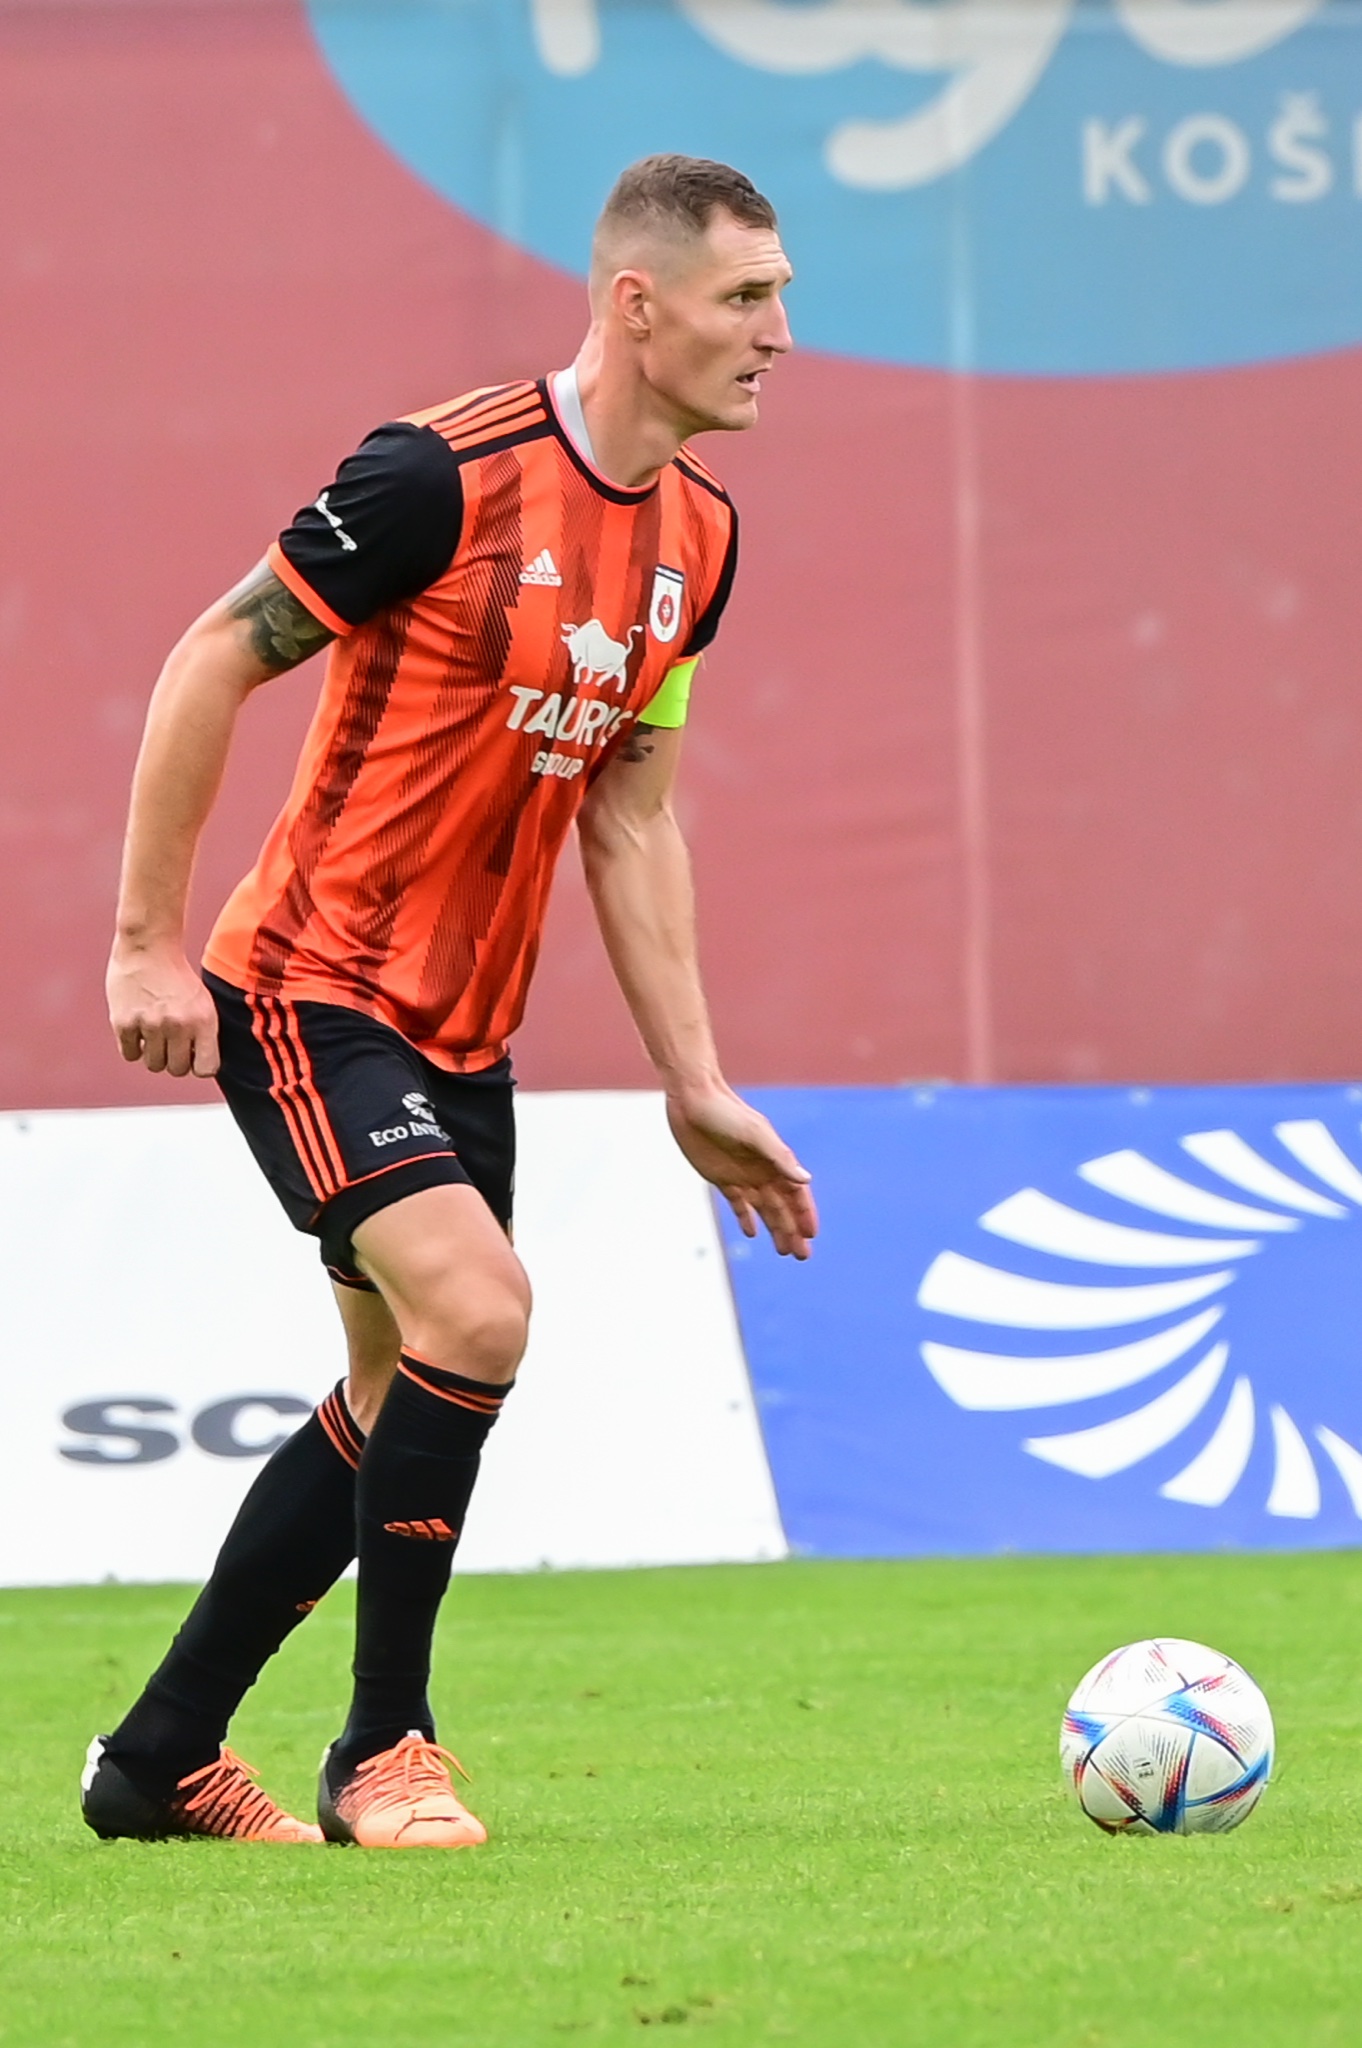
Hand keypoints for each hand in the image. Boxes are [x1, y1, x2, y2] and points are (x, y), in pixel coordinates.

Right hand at [106, 943, 219, 1077]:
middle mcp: (179, 1025)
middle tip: (171, 1042)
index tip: (193, 1055)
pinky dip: (133, 1046)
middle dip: (175, 1060)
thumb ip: (204, 1034)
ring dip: (154, 1054)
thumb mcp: (203, 1002)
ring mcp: (150, 1025)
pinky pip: (130, 1055)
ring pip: (154, 1065)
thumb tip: (200, 1067)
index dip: (199, 1065)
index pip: (207, 1068)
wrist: (148, 946)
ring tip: (154, 1033)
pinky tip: (138, 1028)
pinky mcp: (124, 1023)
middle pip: (177, 1070)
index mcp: (203, 1020)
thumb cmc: (177, 976)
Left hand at [666, 1083, 817, 1258]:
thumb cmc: (727, 1113)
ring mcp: (742, 1176)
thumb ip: (780, 1158)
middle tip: (802, 1256)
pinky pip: (737, 1204)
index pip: (796, 1194)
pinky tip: (751, 1233)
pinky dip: (745, 1218)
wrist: (694, 1101)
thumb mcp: (755, 1134)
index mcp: (775, 1161)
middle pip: (782, 1208)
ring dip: (774, 1229)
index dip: (805, 1214)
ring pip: (763, 1210)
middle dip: (793, 1231)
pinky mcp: (721, 1178)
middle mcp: (763, 1171)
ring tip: (783, 1251)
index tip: (811, 1235)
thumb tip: (805, 1179)